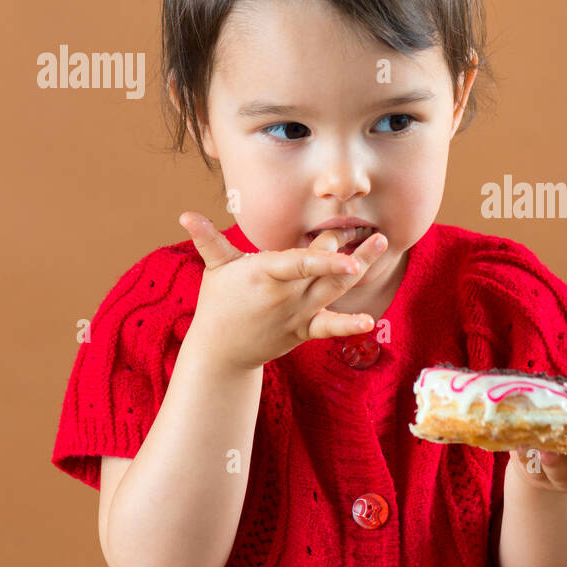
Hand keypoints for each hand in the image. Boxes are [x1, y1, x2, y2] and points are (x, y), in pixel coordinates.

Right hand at [177, 211, 387, 370]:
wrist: (221, 351)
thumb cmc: (218, 302)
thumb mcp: (214, 269)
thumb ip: (208, 240)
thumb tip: (186, 216)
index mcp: (266, 274)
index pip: (299, 264)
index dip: (324, 259)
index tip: (346, 251)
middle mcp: (287, 295)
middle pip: (324, 271)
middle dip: (350, 253)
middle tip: (375, 234)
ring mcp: (298, 314)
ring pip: (335, 291)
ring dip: (361, 268)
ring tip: (381, 246)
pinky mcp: (304, 329)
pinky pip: (329, 327)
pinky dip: (348, 326)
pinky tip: (368, 322)